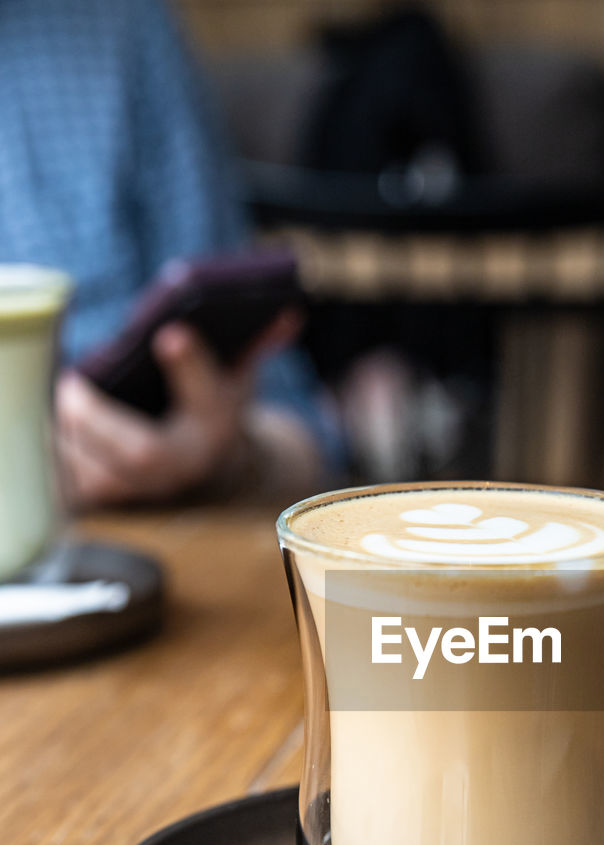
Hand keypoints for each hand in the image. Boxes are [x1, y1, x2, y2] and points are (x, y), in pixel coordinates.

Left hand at [57, 311, 299, 506]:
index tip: (171, 333)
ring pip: (96, 472)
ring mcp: (142, 487)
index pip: (208, 398)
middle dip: (103, 419)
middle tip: (72, 385)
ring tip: (50, 401)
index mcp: (216, 426)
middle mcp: (183, 466)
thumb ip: (255, 341)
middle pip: (142, 452)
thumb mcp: (236, 372)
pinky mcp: (105, 496)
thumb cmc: (210, 406)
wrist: (204, 466)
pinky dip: (52, 454)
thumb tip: (287, 311)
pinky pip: (69, 484)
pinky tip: (38, 424)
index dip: (191, 366)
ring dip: (68, 438)